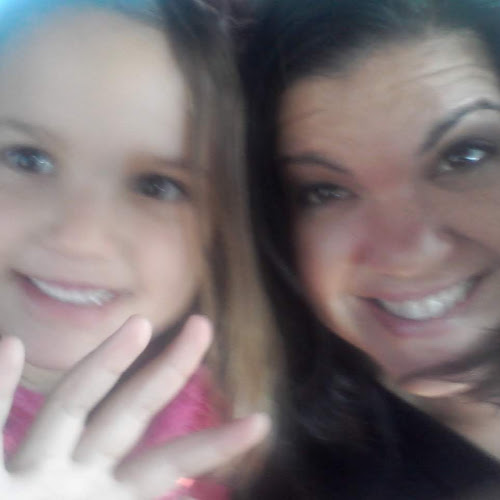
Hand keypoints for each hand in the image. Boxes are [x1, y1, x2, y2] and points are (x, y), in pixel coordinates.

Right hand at [0, 315, 269, 499]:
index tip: (261, 423)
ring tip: (141, 325)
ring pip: (69, 408)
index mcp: (106, 497)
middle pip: (129, 413)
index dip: (213, 445)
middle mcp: (73, 476)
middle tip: (206, 325)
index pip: (168, 462)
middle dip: (169, 371)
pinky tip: (12, 347)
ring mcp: (30, 476)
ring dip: (103, 365)